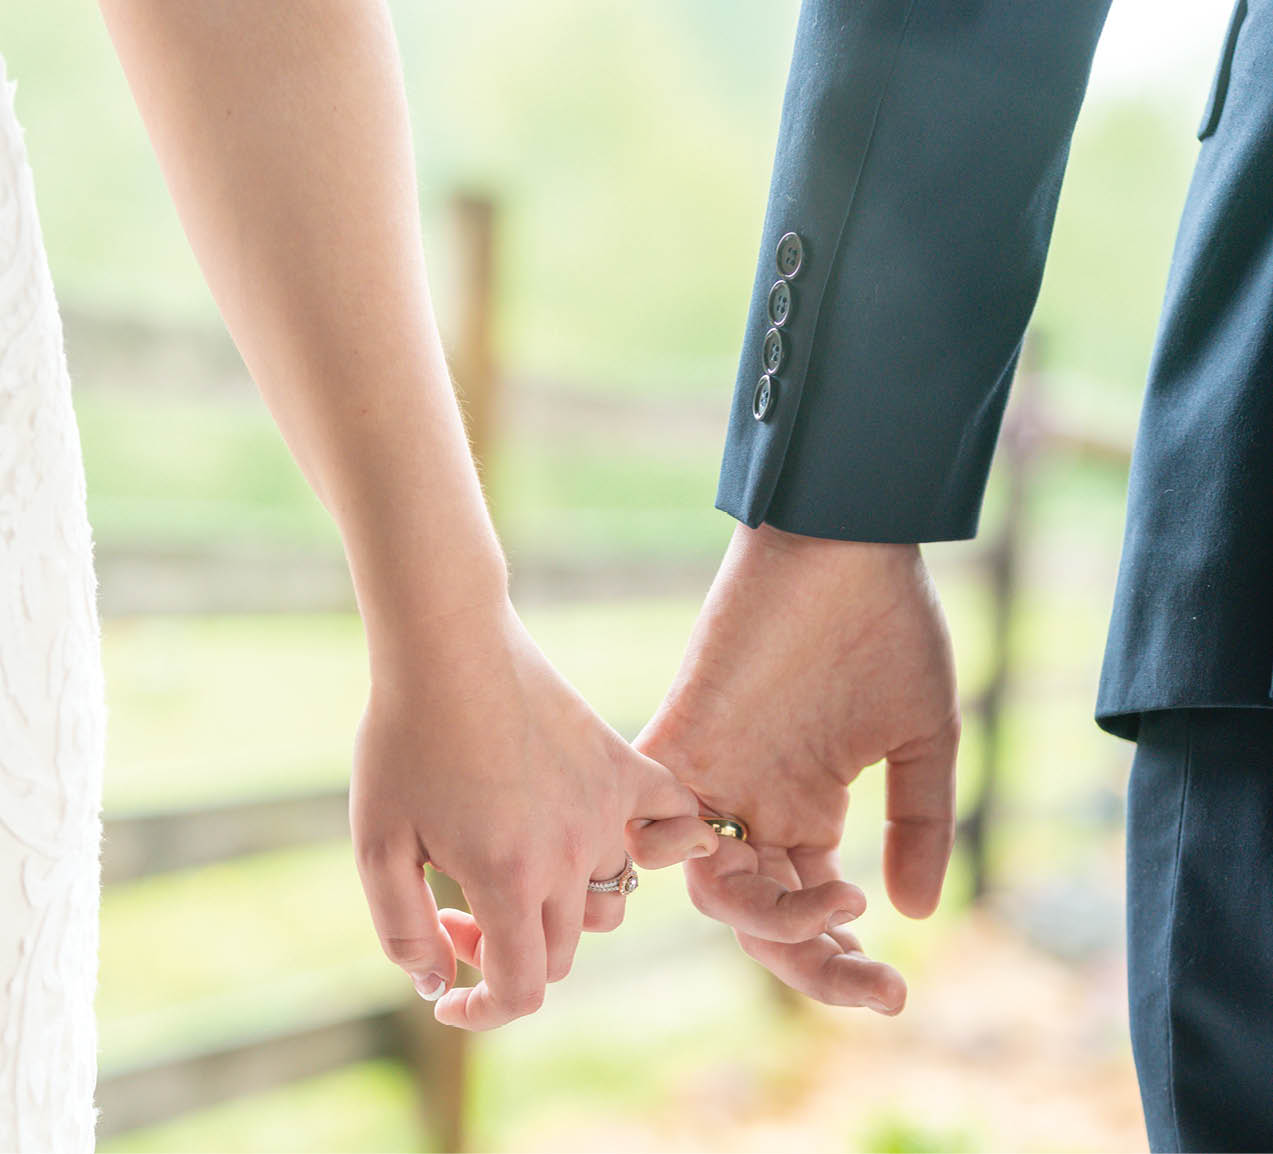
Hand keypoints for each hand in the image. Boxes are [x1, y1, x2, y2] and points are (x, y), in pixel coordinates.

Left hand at [350, 597, 715, 1030]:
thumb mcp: (377, 844)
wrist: (448, 646)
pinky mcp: (621, 766)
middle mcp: (570, 854)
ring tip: (517, 874)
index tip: (450, 995)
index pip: (523, 990)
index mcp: (508, 879)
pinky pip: (672, 819)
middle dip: (505, 955)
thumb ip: (404, 930)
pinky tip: (620, 839)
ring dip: (563, 914)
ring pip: (607, 902)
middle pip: (560, 953)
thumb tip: (438, 984)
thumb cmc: (402, 740)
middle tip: (454, 911)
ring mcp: (604, 809)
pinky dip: (663, 842)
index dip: (483, 1010)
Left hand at [636, 523, 958, 1012]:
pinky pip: (655, 813)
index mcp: (809, 812)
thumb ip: (918, 824)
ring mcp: (717, 776)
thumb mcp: (922, 737)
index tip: (895, 995)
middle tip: (868, 982)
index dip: (842, 962)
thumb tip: (915, 915)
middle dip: (812, 961)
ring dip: (768, 918)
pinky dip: (674, 849)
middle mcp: (756, 806)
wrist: (843, 544)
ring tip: (833, 909)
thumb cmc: (888, 628)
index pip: (811, 912)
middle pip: (760, 916)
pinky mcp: (681, 735)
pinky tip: (731, 865)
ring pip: (713, 885)